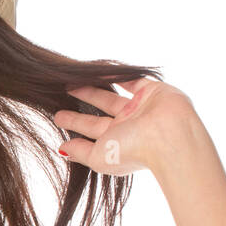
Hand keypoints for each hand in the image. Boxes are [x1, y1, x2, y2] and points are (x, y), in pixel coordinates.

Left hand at [53, 78, 201, 175]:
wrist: (168, 139)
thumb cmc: (133, 152)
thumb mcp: (98, 157)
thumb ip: (80, 152)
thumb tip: (62, 149)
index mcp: (118, 140)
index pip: (91, 129)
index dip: (74, 122)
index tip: (57, 116)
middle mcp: (129, 124)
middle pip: (100, 110)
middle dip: (83, 100)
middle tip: (64, 90)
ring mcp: (140, 107)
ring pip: (113, 94)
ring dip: (95, 86)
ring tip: (76, 78)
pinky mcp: (152, 91)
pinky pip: (132, 79)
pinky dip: (118, 74)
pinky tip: (100, 69)